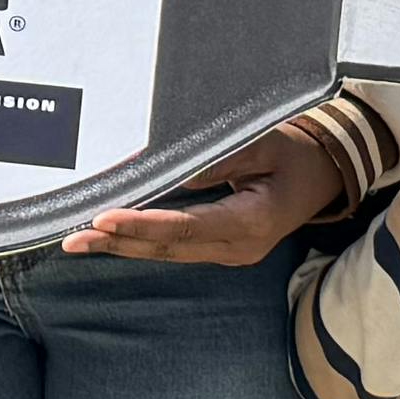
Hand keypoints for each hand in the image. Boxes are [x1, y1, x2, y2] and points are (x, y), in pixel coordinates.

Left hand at [66, 121, 349, 262]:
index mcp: (252, 222)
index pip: (186, 226)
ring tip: (79, 241)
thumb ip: (217, 160)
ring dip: (123, 246)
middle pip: (168, 248)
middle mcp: (238, 247)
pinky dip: (141, 242)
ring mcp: (229, 253)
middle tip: (74, 238)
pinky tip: (109, 238)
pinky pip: (175, 248)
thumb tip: (169, 169)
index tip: (105, 217)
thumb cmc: (296, 153)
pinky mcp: (220, 249)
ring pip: (167, 253)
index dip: (143, 224)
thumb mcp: (264, 144)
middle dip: (118, 243)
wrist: (325, 175)